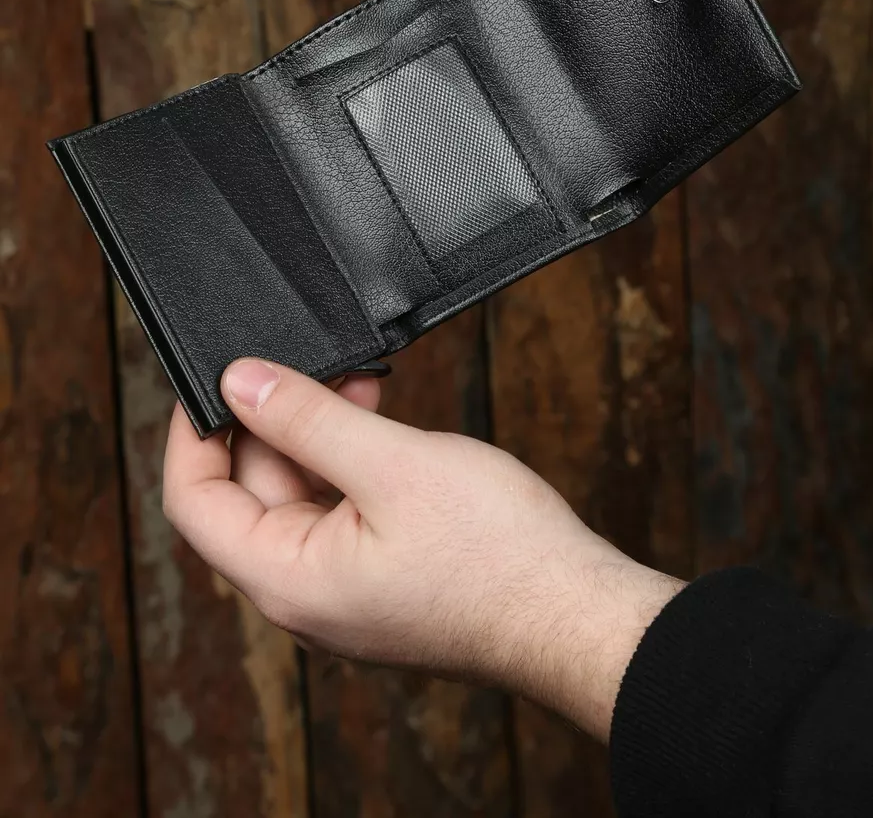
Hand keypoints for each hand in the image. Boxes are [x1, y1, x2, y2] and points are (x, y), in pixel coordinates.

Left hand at [163, 357, 681, 739]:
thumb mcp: (392, 464)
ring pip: (302, 494)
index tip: (216, 375)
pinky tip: (381, 421)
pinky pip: (342, 508)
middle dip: (277, 417)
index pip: (195, 501)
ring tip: (364, 384)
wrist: (575, 611)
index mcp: (287, 578)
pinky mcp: (381, 576)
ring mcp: (344, 588)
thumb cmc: (497, 554)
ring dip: (321, 433)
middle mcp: (305, 593)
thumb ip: (306, 419)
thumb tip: (239, 380)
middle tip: (322, 364)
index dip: (194, 431)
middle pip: (251, 491)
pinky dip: (353, 460)